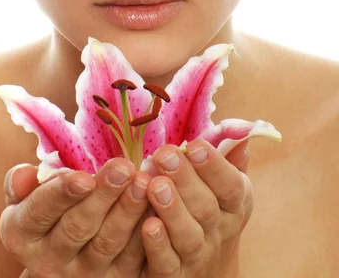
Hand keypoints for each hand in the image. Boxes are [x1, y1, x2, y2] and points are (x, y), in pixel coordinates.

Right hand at [1, 159, 151, 276]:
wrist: (62, 261)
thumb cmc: (47, 212)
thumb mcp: (26, 199)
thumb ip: (21, 184)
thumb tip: (24, 174)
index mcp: (22, 234)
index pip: (39, 212)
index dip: (61, 194)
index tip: (84, 177)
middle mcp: (48, 261)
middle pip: (77, 227)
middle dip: (103, 196)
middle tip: (125, 168)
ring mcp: (82, 276)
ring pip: (107, 244)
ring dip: (128, 212)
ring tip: (144, 181)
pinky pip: (132, 261)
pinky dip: (145, 234)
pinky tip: (157, 206)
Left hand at [138, 140, 252, 277]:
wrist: (210, 271)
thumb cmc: (212, 209)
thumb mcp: (227, 183)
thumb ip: (231, 153)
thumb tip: (242, 125)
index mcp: (234, 203)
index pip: (230, 185)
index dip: (214, 166)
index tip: (195, 145)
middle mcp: (220, 230)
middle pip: (206, 207)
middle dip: (185, 179)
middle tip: (165, 154)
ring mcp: (198, 255)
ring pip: (188, 236)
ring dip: (172, 210)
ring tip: (154, 186)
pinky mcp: (174, 275)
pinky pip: (167, 263)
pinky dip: (157, 247)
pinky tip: (146, 225)